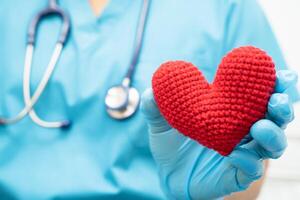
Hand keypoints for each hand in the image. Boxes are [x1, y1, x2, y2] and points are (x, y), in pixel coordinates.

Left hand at [141, 70, 296, 199]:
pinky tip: (233, 154)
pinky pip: (251, 170)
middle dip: (282, 107)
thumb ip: (155, 105)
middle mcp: (244, 132)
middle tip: (275, 101)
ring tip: (258, 127)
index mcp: (233, 113)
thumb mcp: (161, 122)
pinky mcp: (236, 176)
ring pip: (273, 146)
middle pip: (276, 119)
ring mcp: (243, 154)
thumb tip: (152, 89)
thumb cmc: (171, 144)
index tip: (279, 75)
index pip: (261, 96)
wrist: (167, 174)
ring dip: (272, 135)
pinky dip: (248, 162)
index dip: (276, 85)